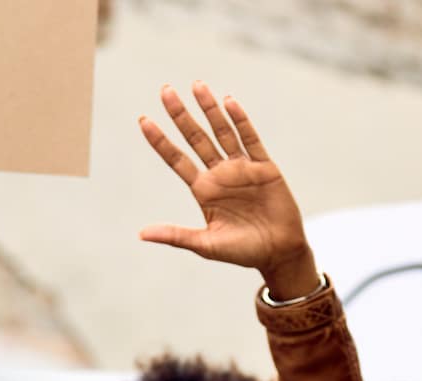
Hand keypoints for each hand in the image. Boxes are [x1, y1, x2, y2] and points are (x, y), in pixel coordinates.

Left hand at [138, 83, 318, 299]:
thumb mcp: (205, 244)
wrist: (279, 253)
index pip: (176, 159)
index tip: (143, 120)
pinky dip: (240, 121)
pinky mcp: (263, 167)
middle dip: (180, 115)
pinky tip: (229, 102)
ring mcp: (241, 168)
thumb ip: (175, 235)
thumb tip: (142, 234)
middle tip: (165, 91)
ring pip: (222, 132)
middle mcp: (219, 174)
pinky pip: (250, 139)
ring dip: (209, 109)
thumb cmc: (242, 251)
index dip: (160, 141)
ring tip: (197, 85)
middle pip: (195, 138)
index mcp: (203, 190)